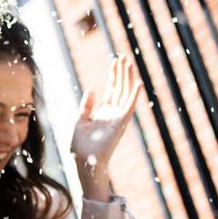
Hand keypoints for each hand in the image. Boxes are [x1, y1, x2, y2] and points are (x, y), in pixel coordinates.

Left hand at [70, 55, 142, 195]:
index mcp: (103, 112)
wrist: (84, 161)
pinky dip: (134, 95)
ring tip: (129, 63)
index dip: (114, 75)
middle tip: (124, 56)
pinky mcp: (121, 124)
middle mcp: (113, 113)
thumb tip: (92, 90)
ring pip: (126, 94)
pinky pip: (129, 107)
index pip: (112, 89)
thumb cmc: (81, 146)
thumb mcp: (79, 121)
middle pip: (120, 88)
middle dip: (122, 73)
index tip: (115, 61)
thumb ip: (86, 106)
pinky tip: (138, 83)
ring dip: (128, 79)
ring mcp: (118, 118)